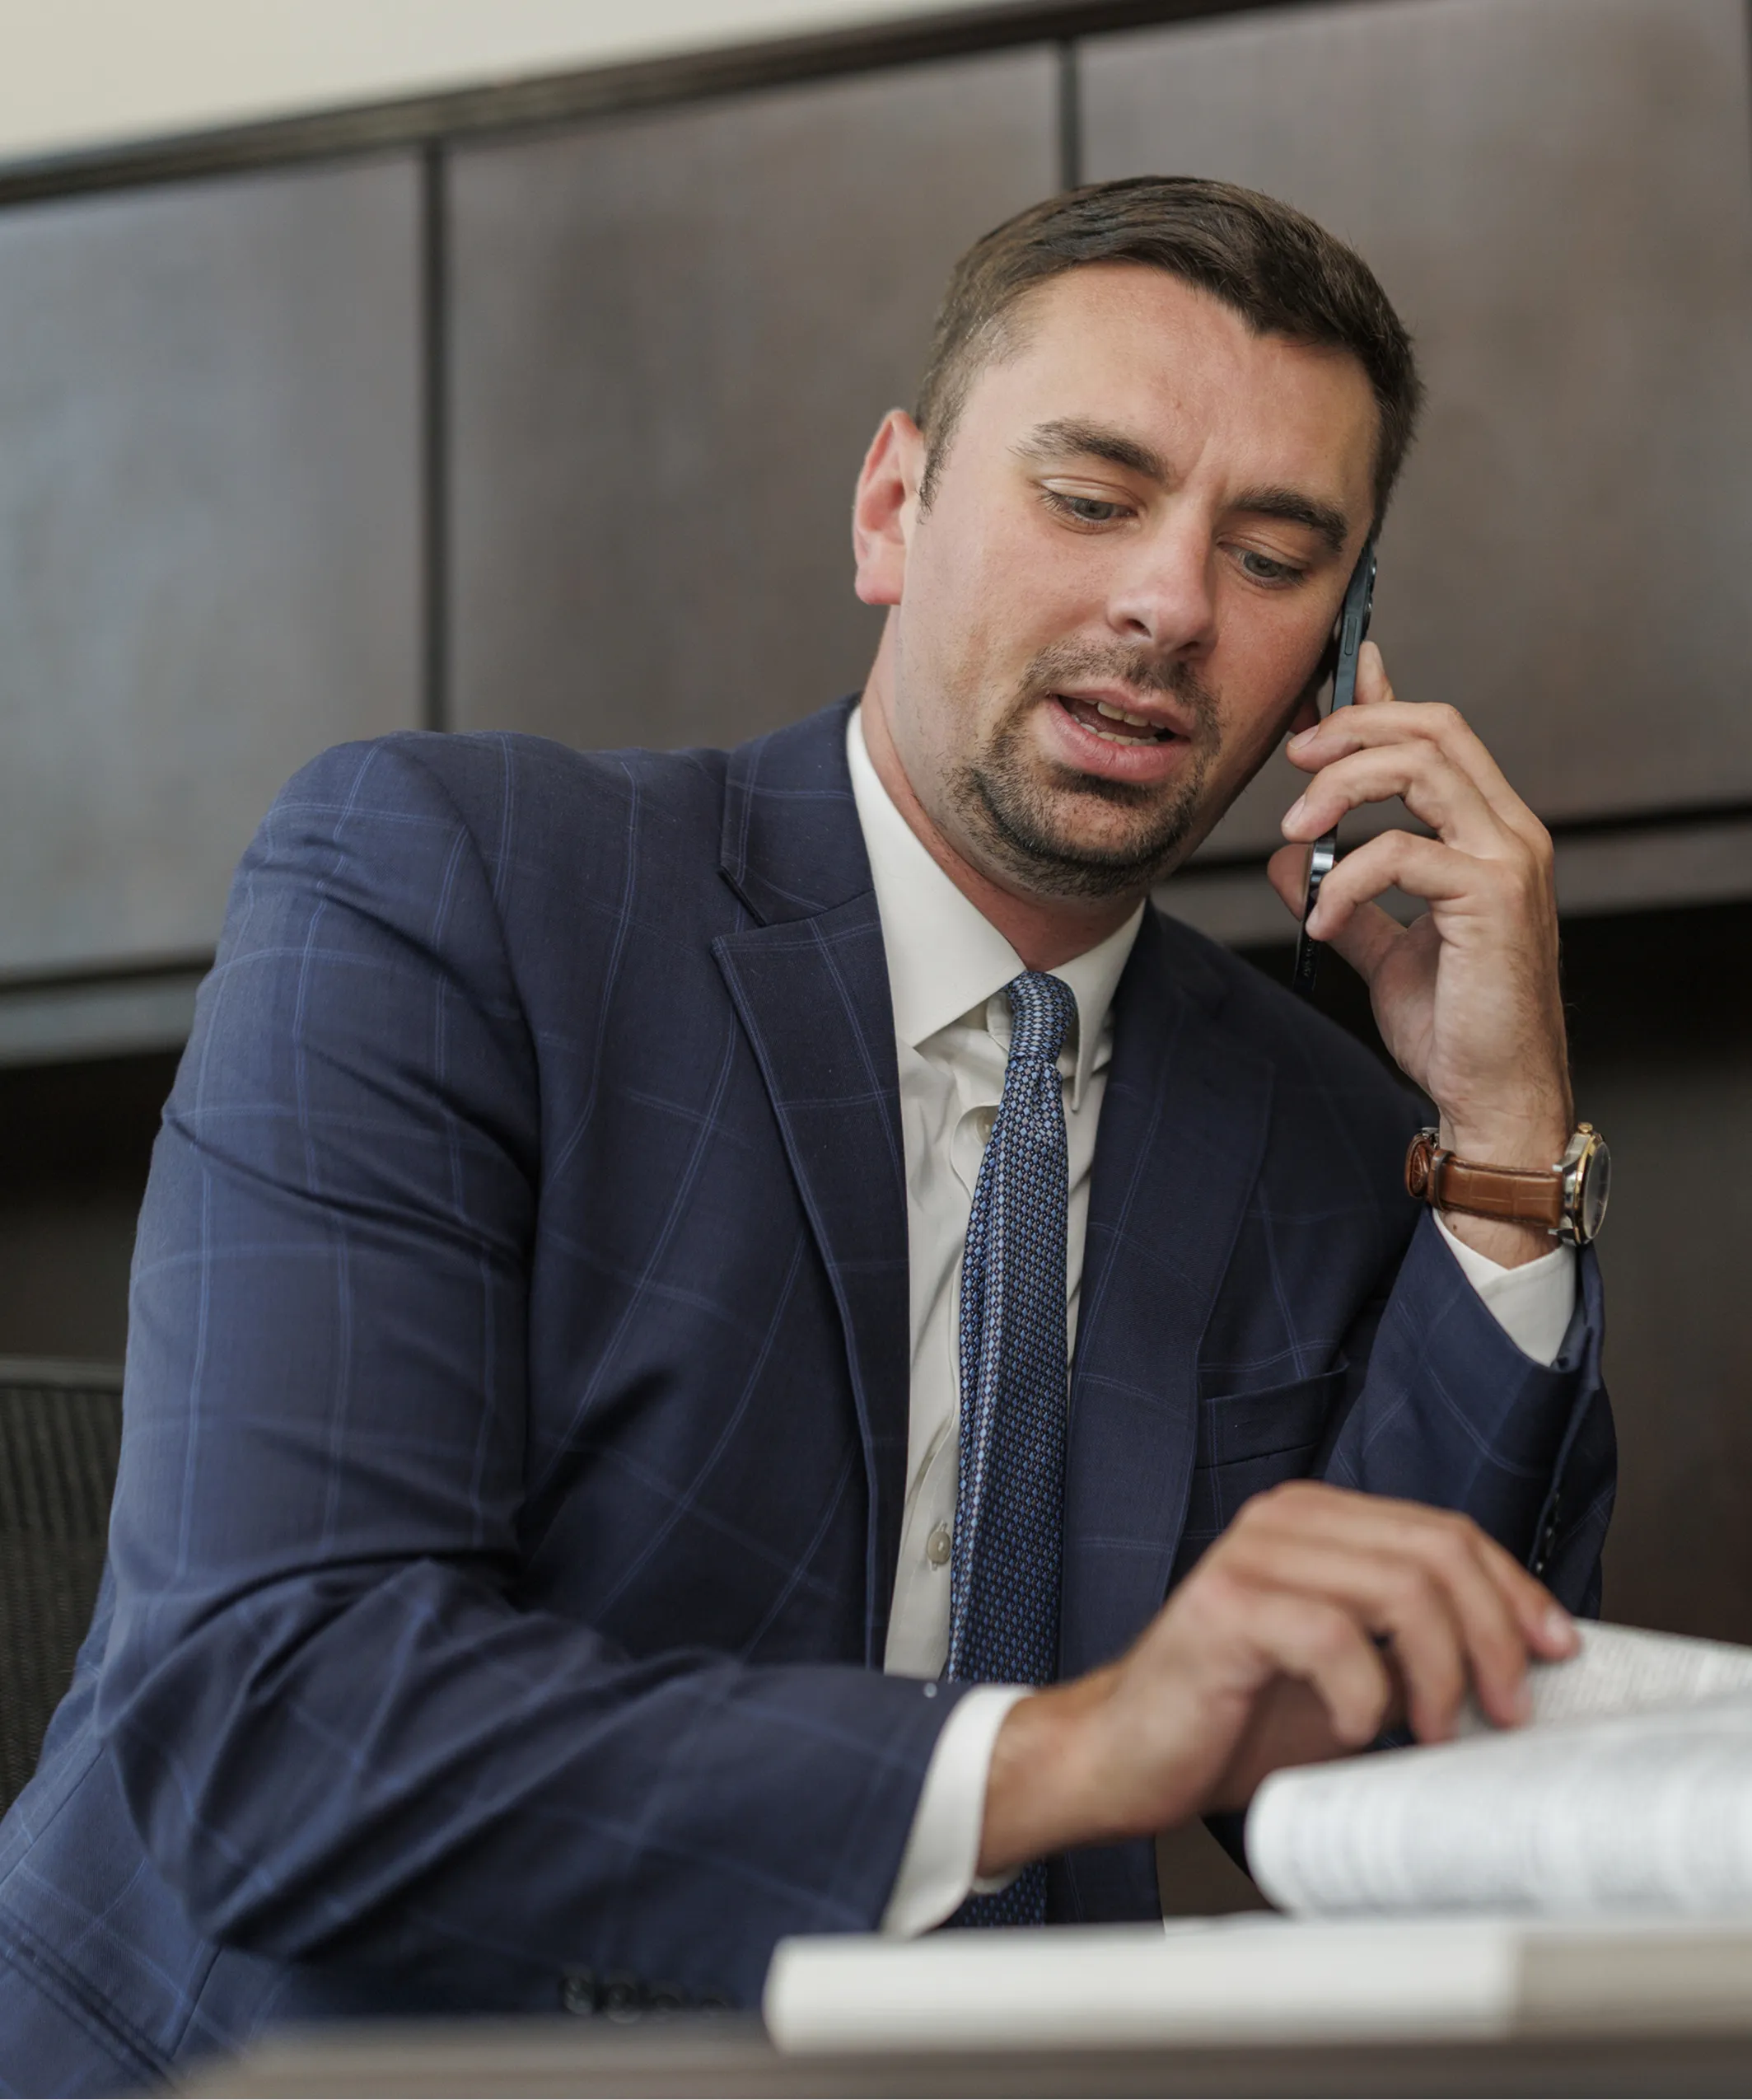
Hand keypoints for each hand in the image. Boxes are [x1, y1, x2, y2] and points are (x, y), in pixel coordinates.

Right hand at [976, 1480, 1574, 1877]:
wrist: (1126, 1756)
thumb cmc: (1232, 1717)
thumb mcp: (1349, 1673)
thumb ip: (1414, 1646)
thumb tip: (1522, 1659)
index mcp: (1316, 1521)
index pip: (1445, 1530)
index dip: (1513, 1589)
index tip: (1555, 1651)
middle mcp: (1284, 1521)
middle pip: (1435, 1551)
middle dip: (1493, 1635)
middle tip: (1506, 1709)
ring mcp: (1250, 1557)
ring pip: (1399, 1588)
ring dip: (1440, 1672)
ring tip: (1432, 1730)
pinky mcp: (1223, 1608)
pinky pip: (1335, 1639)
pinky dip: (1366, 1698)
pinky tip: (1356, 1730)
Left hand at [1266, 644, 1570, 1266]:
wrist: (1494, 1097)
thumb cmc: (1454, 1028)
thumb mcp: (1384, 951)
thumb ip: (1345, 897)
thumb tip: (1289, 860)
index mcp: (1488, 832)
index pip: (1438, 735)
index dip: (1379, 697)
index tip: (1319, 688)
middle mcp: (1509, 831)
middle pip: (1434, 727)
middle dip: (1354, 726)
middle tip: (1293, 755)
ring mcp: (1509, 860)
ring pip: (1423, 767)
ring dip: (1343, 785)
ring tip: (1294, 827)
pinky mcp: (1494, 898)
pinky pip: (1403, 852)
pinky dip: (1347, 878)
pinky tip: (1320, 917)